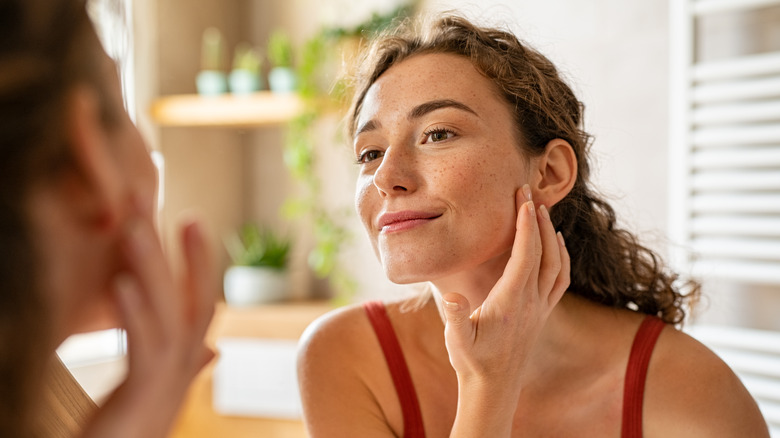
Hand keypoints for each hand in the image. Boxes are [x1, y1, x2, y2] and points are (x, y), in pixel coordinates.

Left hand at [81, 206, 216, 437]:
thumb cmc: (132, 429)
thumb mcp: (156, 388)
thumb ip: (186, 364)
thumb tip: (212, 349)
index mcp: (185, 360)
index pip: (199, 301)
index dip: (199, 260)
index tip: (191, 218)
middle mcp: (184, 367)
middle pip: (189, 300)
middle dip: (178, 251)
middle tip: (164, 203)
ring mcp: (168, 381)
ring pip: (168, 315)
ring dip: (152, 268)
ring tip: (134, 226)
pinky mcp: (143, 396)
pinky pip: (143, 348)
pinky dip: (134, 314)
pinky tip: (121, 283)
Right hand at [441, 185, 569, 434]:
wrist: (494, 387)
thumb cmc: (472, 361)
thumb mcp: (457, 340)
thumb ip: (456, 317)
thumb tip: (454, 298)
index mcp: (511, 301)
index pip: (525, 255)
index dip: (526, 224)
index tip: (523, 198)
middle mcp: (531, 301)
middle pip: (544, 252)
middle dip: (538, 220)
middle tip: (530, 192)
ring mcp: (540, 308)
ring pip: (556, 264)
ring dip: (551, 235)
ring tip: (542, 211)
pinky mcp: (542, 314)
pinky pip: (560, 279)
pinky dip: (561, 257)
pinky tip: (556, 245)